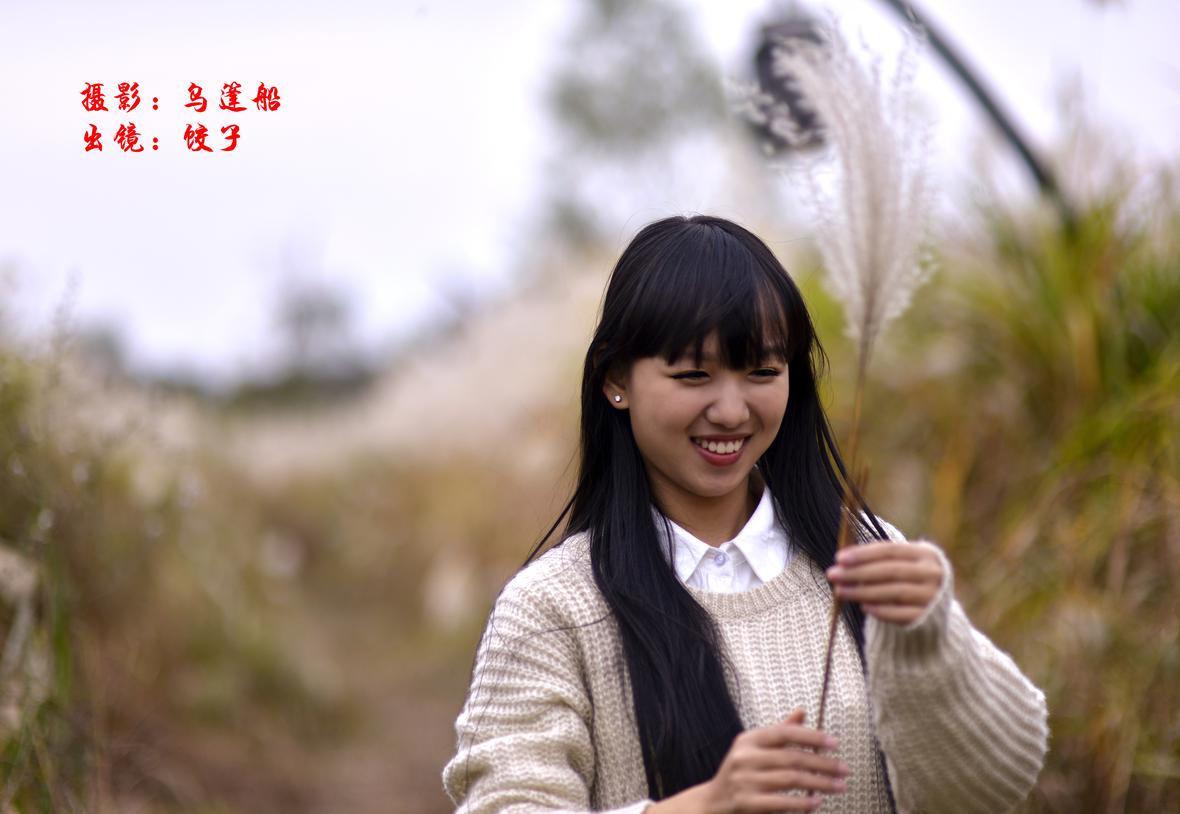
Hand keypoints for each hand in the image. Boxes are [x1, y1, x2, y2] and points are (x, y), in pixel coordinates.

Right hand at [650, 709, 848, 812]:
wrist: (713, 802)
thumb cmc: (740, 772)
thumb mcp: (754, 748)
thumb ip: (780, 732)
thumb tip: (802, 711)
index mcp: (748, 739)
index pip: (785, 733)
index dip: (812, 737)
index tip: (835, 743)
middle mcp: (745, 757)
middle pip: (792, 758)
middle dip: (823, 764)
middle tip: (844, 769)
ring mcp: (744, 780)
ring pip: (791, 780)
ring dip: (820, 784)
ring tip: (839, 786)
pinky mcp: (746, 802)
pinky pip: (780, 802)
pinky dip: (802, 803)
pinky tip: (817, 803)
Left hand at [825, 541, 943, 625]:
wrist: (934, 610)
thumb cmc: (908, 580)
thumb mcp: (901, 563)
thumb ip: (877, 560)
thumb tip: (842, 561)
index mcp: (925, 553)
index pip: (890, 550)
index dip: (864, 554)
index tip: (839, 558)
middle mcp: (932, 574)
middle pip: (890, 571)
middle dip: (858, 572)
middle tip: (833, 574)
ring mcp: (932, 597)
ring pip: (894, 592)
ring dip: (863, 591)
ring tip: (841, 591)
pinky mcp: (929, 618)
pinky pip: (901, 614)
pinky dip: (881, 610)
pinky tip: (863, 607)